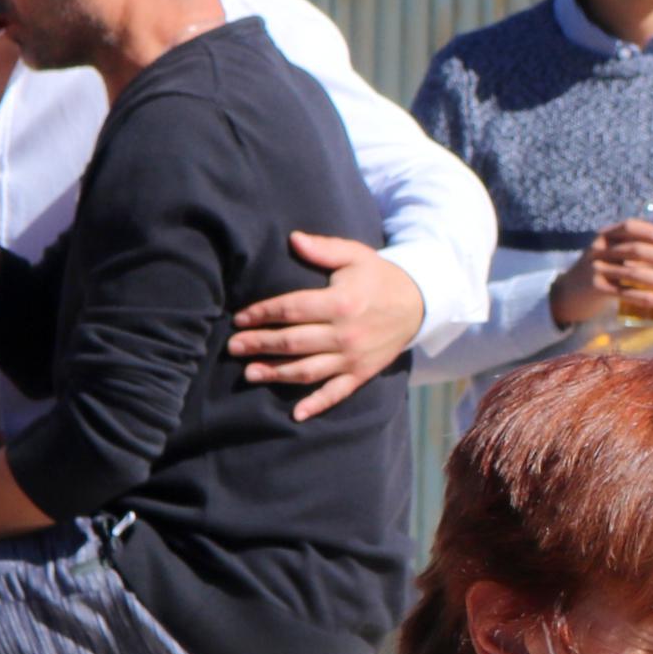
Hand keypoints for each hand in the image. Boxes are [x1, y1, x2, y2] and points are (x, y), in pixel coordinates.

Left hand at [228, 231, 424, 417]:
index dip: (263, 313)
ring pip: (308, 370)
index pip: (292, 309)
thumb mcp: (355, 255)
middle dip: (260, 344)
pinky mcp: (362, 373)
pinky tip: (296, 414)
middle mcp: (345, 334)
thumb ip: (324, 248)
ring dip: (277, 373)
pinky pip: (337, 393)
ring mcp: (353, 357)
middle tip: (233, 347)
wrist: (418, 304)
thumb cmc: (379, 277)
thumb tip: (293, 239)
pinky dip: (317, 405)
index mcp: (341, 303)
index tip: (240, 318)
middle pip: (294, 342)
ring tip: (250, 374)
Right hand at [548, 219, 652, 325]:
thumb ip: (650, 254)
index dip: (652, 232)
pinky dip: (646, 297)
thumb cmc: (603, 272)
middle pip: (635, 249)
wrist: (567, 294)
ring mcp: (596, 269)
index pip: (630, 227)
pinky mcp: (595, 289)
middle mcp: (599, 249)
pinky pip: (625, 293)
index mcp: (606, 235)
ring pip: (632, 272)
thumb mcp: (621, 258)